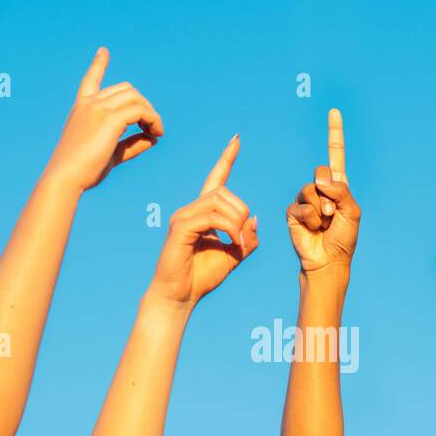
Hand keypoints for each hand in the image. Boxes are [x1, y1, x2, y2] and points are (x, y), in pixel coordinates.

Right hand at [43, 47, 163, 191]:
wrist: (66, 178)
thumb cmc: (84, 171)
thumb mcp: (109, 154)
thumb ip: (130, 144)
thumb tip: (153, 137)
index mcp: (82, 108)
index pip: (90, 80)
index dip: (98, 64)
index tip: (103, 51)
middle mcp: (89, 103)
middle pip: (127, 89)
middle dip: (144, 105)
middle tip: (152, 128)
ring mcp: (98, 108)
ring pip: (136, 97)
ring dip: (151, 113)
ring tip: (155, 132)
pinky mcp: (109, 119)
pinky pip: (140, 111)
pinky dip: (153, 120)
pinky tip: (155, 134)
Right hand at [149, 136, 258, 305]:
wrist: (180, 296)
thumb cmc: (203, 277)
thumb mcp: (234, 255)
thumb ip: (246, 238)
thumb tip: (255, 218)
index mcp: (202, 213)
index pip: (215, 179)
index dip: (226, 159)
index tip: (237, 139)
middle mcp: (190, 210)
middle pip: (224, 192)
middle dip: (242, 213)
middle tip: (245, 241)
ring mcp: (183, 217)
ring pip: (219, 201)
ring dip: (237, 222)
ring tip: (240, 245)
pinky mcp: (181, 228)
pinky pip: (212, 217)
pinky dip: (229, 229)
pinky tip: (234, 244)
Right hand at [285, 109, 360, 273]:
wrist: (328, 260)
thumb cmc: (344, 238)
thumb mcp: (352, 211)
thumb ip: (341, 191)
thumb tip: (321, 179)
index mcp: (338, 185)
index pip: (335, 154)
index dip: (334, 133)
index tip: (334, 111)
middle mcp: (320, 188)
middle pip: (321, 171)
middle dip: (329, 192)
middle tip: (333, 213)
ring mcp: (305, 198)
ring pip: (310, 190)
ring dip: (321, 210)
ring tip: (325, 223)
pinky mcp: (293, 211)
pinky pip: (300, 206)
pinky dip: (310, 219)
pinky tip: (313, 228)